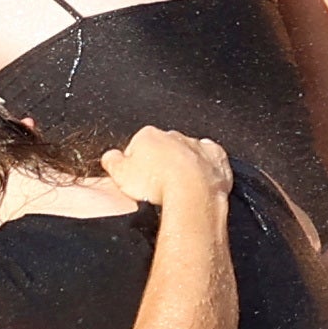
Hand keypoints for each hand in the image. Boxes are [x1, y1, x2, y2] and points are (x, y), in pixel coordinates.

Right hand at [96, 124, 232, 212]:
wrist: (192, 193)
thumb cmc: (156, 184)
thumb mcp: (119, 174)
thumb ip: (112, 161)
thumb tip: (110, 156)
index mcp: (148, 135)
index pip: (136, 147)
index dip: (135, 166)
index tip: (137, 180)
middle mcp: (174, 135)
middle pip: (162, 148)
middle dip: (160, 164)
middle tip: (156, 186)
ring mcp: (197, 145)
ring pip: (187, 153)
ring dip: (183, 166)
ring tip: (178, 188)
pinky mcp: (217, 158)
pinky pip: (210, 160)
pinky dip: (206, 169)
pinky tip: (200, 182)